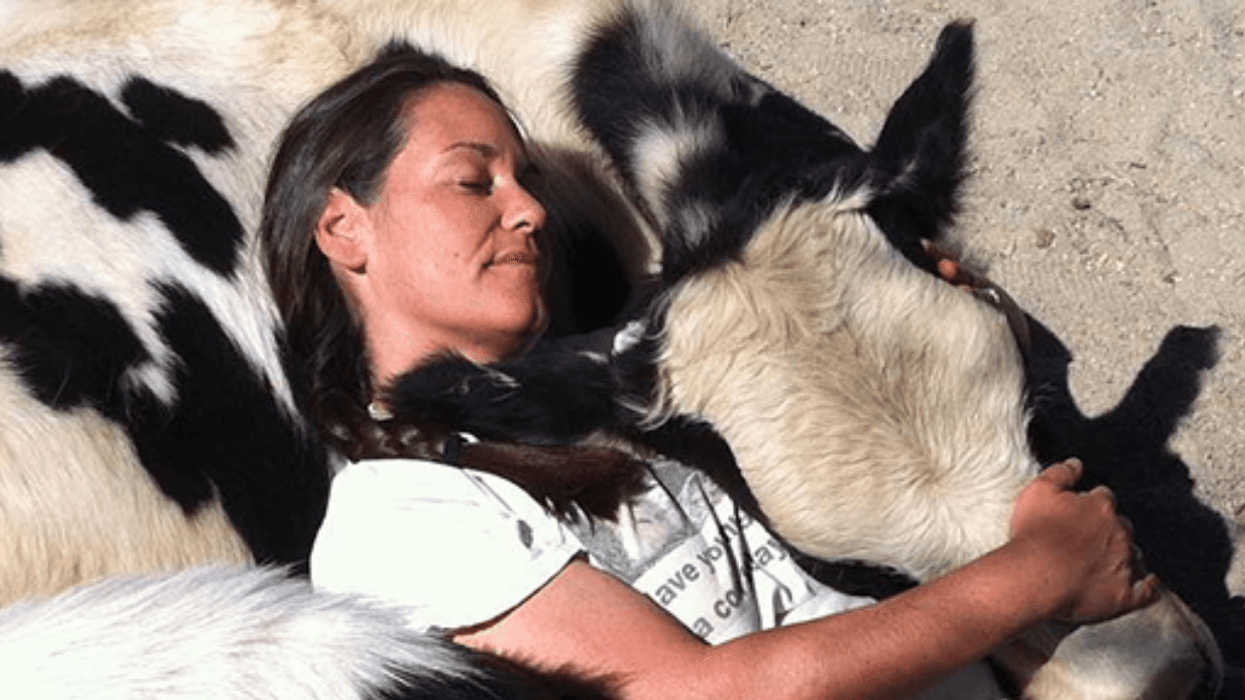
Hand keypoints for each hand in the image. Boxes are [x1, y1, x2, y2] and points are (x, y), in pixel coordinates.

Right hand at [1008, 459, 1160, 623]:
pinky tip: (1145, 585)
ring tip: (1105, 563)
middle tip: (1089, 540)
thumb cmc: (1034, 533)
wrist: (1036, 577)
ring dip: (1124, 556)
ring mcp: (1126, 563)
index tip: (1078, 514)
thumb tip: (1077, 463)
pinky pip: (1148, 590)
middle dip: (1110, 530)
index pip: (1104, 498)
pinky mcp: (1127, 594)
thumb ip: (1060, 473)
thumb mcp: (1038, 491)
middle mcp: (1120, 532)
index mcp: (1101, 506)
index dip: (1090, 505)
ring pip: (1135, 555)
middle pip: (1122, 526)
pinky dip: (1148, 586)